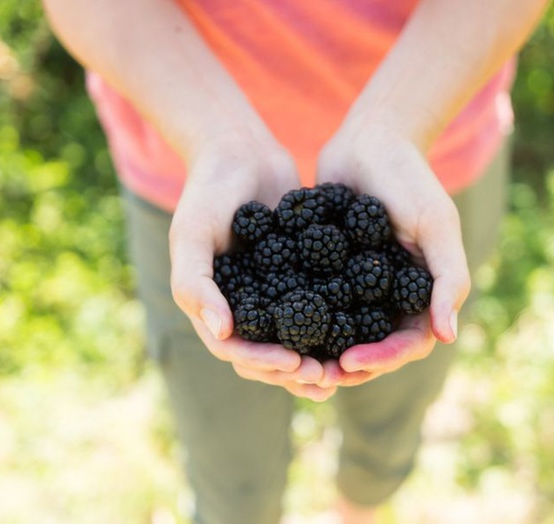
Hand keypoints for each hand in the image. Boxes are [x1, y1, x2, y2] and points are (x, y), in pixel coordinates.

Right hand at [169, 132, 336, 401]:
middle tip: (327, 378)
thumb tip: (222, 333)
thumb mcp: (192, 233)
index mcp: (213, 304)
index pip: (235, 349)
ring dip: (317, 358)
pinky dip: (335, 324)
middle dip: (295, 371)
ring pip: (295, 338)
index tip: (293, 364)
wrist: (241, 151)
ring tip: (345, 369)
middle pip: (267, 353)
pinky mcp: (299, 274)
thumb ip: (195, 282)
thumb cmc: (208, 190)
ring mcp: (272, 292)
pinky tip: (361, 332)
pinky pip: (317, 306)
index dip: (262, 362)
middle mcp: (242, 305)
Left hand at [316, 122, 470, 383]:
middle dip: (345, 366)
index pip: (407, 343)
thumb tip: (447, 336)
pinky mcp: (327, 269)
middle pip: (371, 347)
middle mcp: (389, 295)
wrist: (371, 138)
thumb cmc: (410, 177)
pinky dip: (297, 318)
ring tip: (291, 362)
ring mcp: (357, 284)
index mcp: (420, 292)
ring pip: (340, 332)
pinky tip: (271, 327)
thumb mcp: (436, 224)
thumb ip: (446, 277)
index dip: (382, 359)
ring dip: (319, 351)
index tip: (349, 361)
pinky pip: (313, 302)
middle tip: (313, 375)